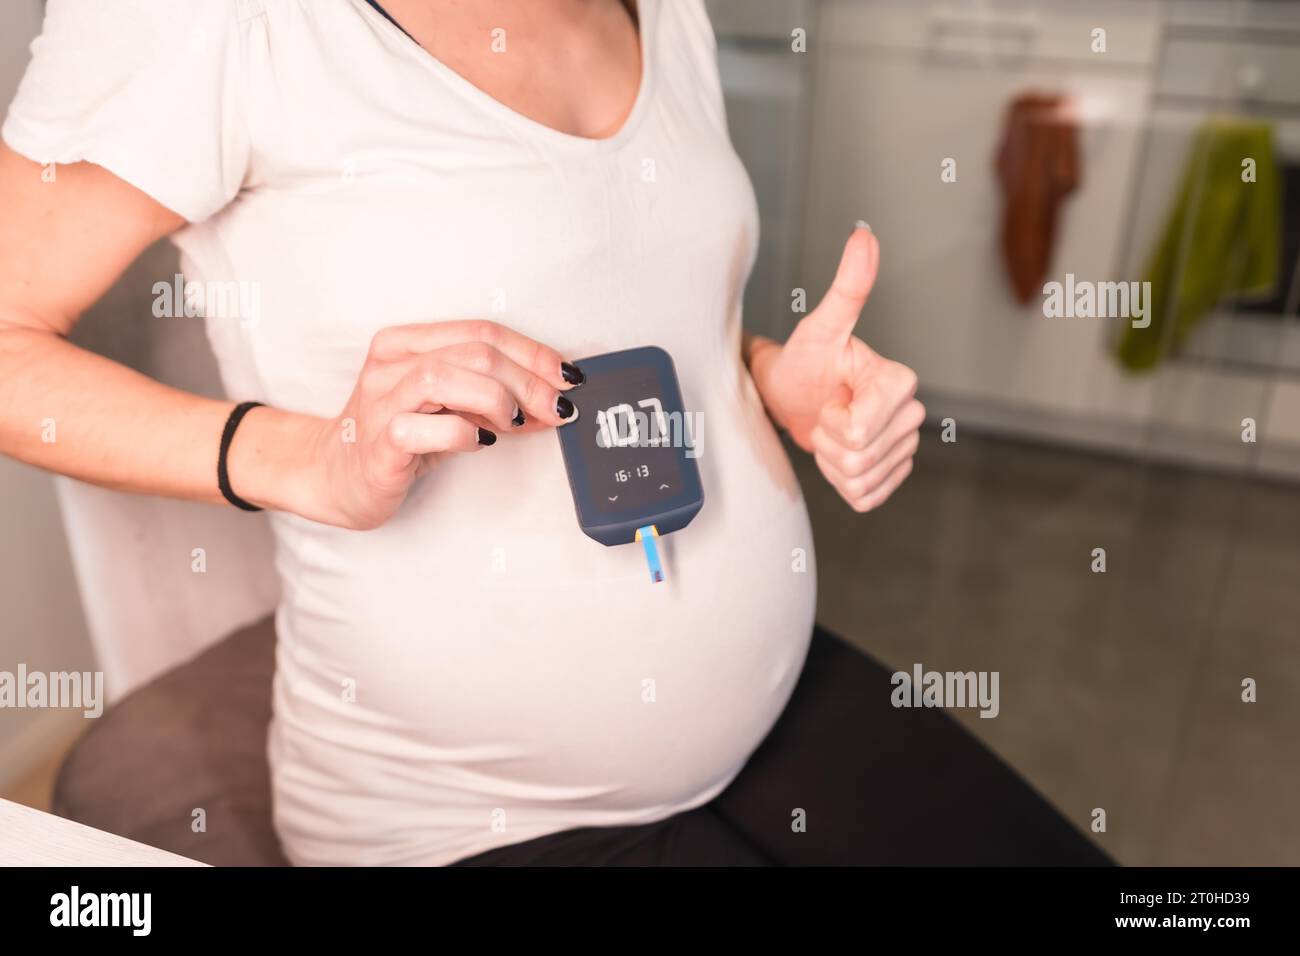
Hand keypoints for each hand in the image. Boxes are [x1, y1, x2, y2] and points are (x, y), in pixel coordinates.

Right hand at [306, 320, 582, 529]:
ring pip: (445, 376)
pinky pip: (422, 427)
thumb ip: (494, 398)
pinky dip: (462, 431)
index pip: (482, 331)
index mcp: (406, 343)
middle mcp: (390, 365)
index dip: (532, 352)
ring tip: (515, 421)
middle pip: (474, 352)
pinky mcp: (378, 443)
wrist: (336, 477)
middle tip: (557, 406)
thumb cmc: (398, 437)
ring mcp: (380, 402)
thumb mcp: (450, 408)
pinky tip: (480, 442)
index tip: (568, 376)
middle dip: (528, 379)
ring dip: (495, 398)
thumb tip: (552, 398)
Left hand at [748, 225, 923, 511]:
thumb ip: (848, 286)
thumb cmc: (803, 360)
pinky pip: (865, 497)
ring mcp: (904, 447)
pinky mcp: (892, 475)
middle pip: (861, 457)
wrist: (791, 395)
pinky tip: (837, 455)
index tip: (828, 397)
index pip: (861, 429)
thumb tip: (864, 234)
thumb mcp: (819, 326)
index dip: (832, 422)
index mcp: (900, 381)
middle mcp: (911, 413)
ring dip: (832, 462)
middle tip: (823, 413)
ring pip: (862, 479)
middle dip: (829, 442)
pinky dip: (842, 482)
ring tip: (828, 431)